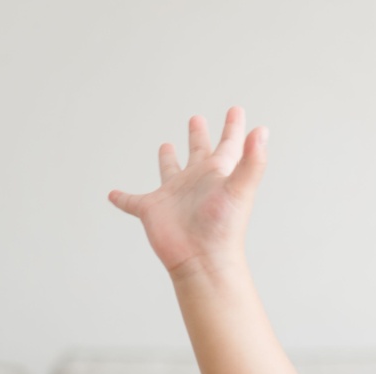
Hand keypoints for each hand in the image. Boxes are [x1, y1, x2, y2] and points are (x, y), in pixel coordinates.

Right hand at [108, 107, 267, 278]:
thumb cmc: (223, 228)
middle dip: (198, 136)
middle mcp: (196, 182)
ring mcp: (174, 196)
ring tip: (165, 146)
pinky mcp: (152, 210)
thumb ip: (253, 161)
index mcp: (217, 174)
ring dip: (166, 159)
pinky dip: (122, 198)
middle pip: (198, 152)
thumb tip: (262, 131)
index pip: (229, 145)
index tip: (236, 110)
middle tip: (196, 119)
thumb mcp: (240, 189)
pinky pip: (133, 201)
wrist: (202, 260)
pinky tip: (112, 194)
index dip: (233, 127)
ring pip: (169, 171)